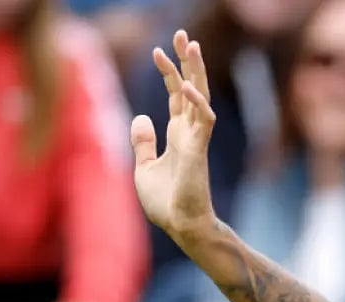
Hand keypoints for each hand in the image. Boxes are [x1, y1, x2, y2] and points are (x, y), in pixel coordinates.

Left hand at [131, 30, 217, 238]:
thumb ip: (143, 142)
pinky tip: (187, 87)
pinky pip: (204, 121)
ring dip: (196, 71)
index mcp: (178, 134)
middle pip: (190, 88)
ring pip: (200, 97)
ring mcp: (197, 139)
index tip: (158, 50)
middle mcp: (190, 132)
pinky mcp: (199, 150)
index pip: (176, 95)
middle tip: (182, 34)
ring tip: (190, 45)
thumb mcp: (144, 167)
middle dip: (186, 61)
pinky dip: (197, 103)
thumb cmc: (166, 202)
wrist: (180, 225)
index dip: (168, 72)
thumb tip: (140, 117)